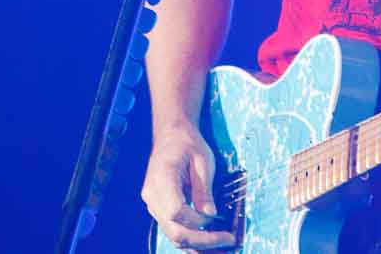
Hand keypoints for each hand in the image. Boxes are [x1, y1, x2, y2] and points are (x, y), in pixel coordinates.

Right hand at [142, 124, 234, 249]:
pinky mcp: (158, 210)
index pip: (176, 211)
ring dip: (198, 245)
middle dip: (202, 241)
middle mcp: (152, 195)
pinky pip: (173, 230)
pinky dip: (191, 240)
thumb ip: (204, 189)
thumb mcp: (202, 161)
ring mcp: (153, 205)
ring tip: (221, 244)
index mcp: (162, 178)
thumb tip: (210, 214)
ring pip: (173, 236)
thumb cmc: (188, 145)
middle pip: (174, 231)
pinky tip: (208, 241)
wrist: (171, 137)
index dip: (198, 220)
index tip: (217, 217)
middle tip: (228, 239)